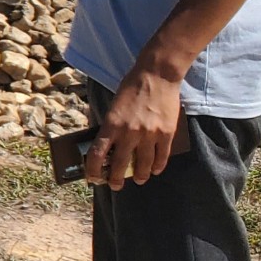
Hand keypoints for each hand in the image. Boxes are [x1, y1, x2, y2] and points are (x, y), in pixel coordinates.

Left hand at [86, 69, 184, 188]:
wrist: (157, 76)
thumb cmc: (131, 88)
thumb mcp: (113, 106)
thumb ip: (109, 126)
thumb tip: (105, 147)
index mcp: (111, 125)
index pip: (98, 154)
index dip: (93, 170)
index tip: (93, 177)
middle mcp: (129, 133)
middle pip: (120, 165)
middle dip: (116, 179)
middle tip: (115, 185)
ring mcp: (149, 135)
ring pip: (143, 165)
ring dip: (140, 176)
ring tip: (139, 180)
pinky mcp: (166, 134)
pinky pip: (161, 157)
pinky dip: (158, 167)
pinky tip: (155, 170)